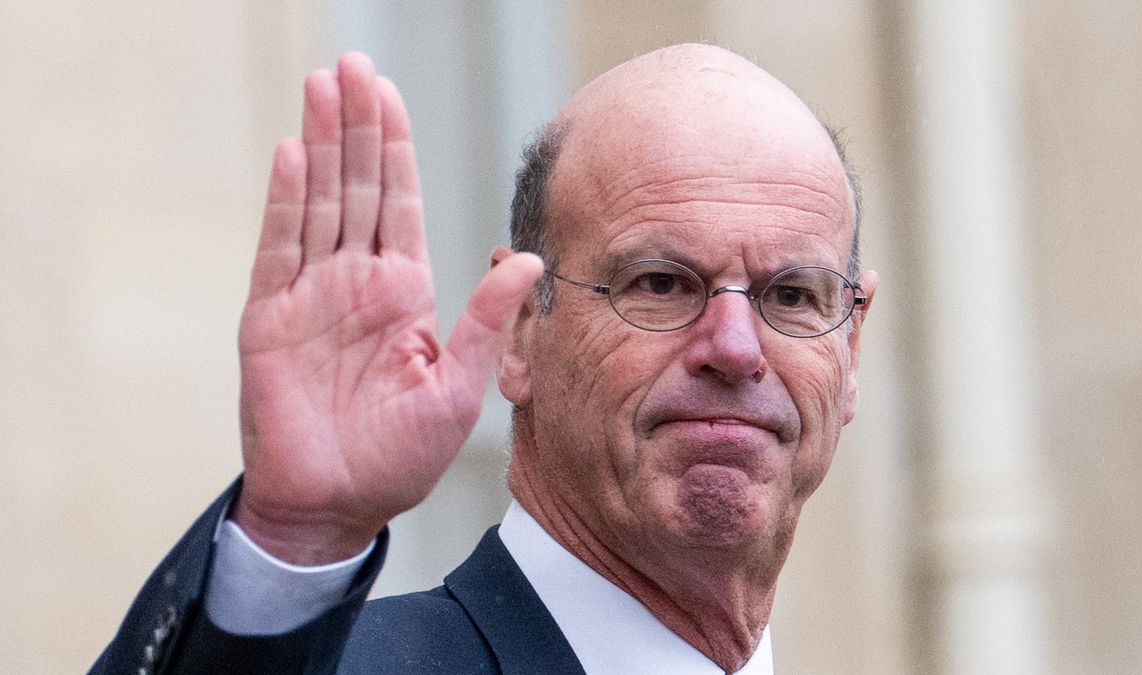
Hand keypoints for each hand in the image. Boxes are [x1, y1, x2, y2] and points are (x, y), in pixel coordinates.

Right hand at [232, 53, 542, 563]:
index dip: (396, 147)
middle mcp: (355, 282)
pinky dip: (287, 204)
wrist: (336, 505)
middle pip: (358, 187)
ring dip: (322, 146)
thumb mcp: (460, 387)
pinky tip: (295, 157)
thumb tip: (532, 261)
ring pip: (319, 204)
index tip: (388, 93)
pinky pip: (281, 250)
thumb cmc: (398, 455)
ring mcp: (310, 296)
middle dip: (357, 126)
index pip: (400, 202)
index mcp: (402, 291)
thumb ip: (488, 322)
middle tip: (353, 65)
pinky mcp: (271, 320)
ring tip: (323, 88)